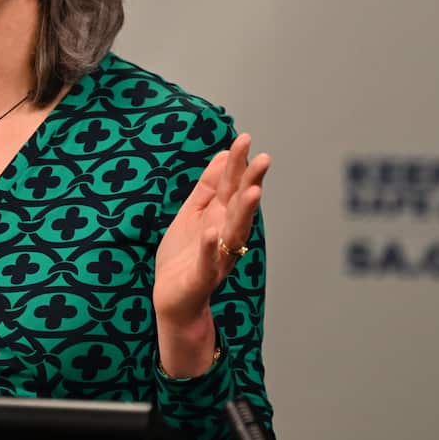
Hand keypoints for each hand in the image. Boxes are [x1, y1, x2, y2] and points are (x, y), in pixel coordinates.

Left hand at [153, 133, 268, 372]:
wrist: (174, 301)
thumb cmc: (184, 256)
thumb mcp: (193, 214)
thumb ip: (208, 187)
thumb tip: (223, 155)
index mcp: (220, 219)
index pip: (231, 187)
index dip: (237, 164)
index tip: (244, 139)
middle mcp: (224, 236)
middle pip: (239, 206)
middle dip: (250, 183)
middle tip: (263, 159)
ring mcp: (216, 257)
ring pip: (233, 232)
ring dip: (243, 213)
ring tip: (251, 192)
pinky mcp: (201, 277)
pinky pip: (206, 260)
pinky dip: (209, 247)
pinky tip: (211, 232)